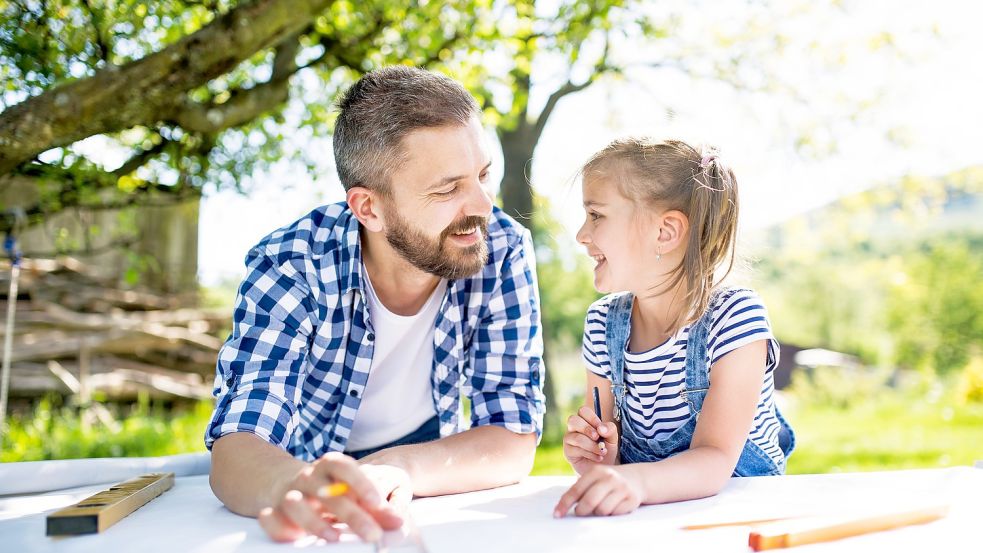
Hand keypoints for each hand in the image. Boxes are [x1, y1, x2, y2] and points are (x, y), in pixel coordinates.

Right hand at [257, 452, 403, 542]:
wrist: (280, 480)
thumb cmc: (325, 488)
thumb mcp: (349, 490)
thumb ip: (374, 506)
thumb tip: (398, 522)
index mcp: (328, 466)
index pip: (344, 467)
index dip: (361, 483)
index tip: (378, 502)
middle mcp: (308, 477)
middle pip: (329, 493)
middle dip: (352, 515)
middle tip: (372, 534)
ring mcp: (289, 493)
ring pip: (297, 504)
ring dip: (315, 521)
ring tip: (333, 537)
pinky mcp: (272, 510)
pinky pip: (270, 518)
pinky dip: (279, 527)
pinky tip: (294, 536)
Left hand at [552, 464, 642, 517]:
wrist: (637, 478)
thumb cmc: (608, 480)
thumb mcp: (594, 478)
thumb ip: (580, 489)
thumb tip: (562, 507)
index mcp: (596, 471)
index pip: (576, 490)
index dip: (565, 504)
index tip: (557, 514)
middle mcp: (610, 477)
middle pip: (589, 502)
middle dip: (581, 512)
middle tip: (580, 513)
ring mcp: (622, 488)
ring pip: (602, 510)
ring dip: (596, 513)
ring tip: (598, 507)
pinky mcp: (632, 499)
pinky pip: (614, 514)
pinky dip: (610, 514)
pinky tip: (612, 507)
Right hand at [563, 405, 618, 474]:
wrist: (603, 467)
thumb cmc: (606, 449)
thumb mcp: (612, 439)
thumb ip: (610, 430)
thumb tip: (601, 428)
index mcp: (585, 420)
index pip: (583, 411)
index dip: (592, 418)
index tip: (601, 429)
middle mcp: (574, 428)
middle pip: (573, 420)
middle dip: (587, 429)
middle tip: (598, 437)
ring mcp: (569, 439)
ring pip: (577, 437)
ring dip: (592, 445)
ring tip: (603, 452)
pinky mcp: (568, 452)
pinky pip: (577, 450)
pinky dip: (590, 454)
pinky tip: (598, 458)